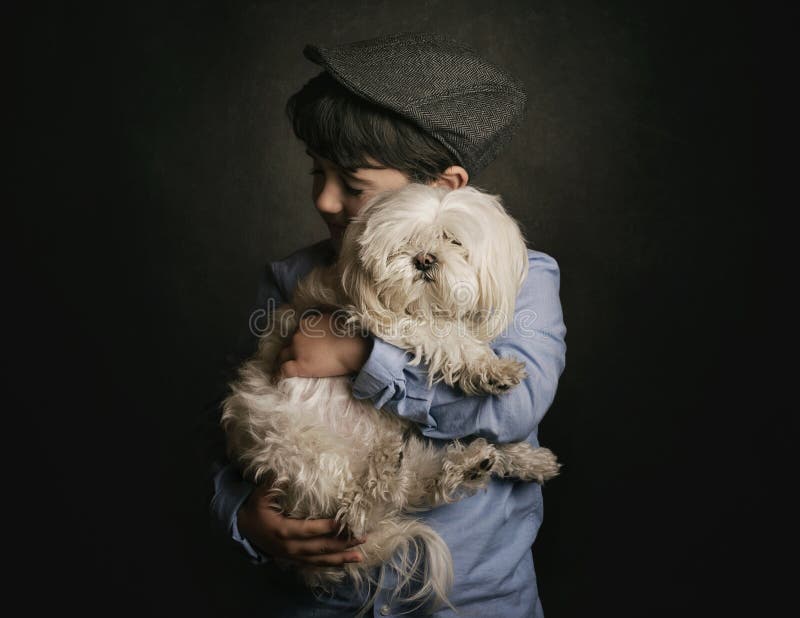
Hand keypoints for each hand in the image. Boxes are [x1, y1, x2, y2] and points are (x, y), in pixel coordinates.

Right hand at [237, 482, 365, 566]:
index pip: (308, 530)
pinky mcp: (295, 560)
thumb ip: (273, 484)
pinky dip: (331, 564)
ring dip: (341, 557)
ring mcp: (293, 556)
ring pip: (320, 559)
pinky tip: (345, 563)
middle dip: (342, 543)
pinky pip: (315, 564)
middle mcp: (290, 547)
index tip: (343, 523)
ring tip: (359, 555)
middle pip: (320, 547)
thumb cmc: (255, 509)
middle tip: (362, 537)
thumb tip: (288, 472)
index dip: (325, 527)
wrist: (243, 529)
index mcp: (283, 530)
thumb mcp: (260, 495)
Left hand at [278, 312, 372, 377]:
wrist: (353, 347)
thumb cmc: (349, 335)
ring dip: (288, 359)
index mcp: (306, 323)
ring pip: (284, 355)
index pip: (297, 331)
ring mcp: (298, 349)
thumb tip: (323, 327)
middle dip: (294, 349)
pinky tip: (283, 377)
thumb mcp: (333, 320)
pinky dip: (283, 372)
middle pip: (290, 343)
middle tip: (302, 356)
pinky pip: (285, 369)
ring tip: (291, 367)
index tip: (307, 345)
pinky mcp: (301, 365)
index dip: (302, 340)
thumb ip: (322, 323)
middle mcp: (299, 334)